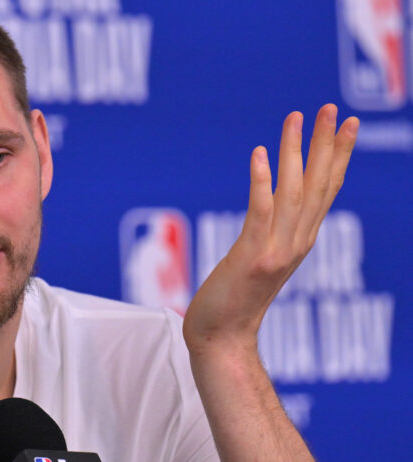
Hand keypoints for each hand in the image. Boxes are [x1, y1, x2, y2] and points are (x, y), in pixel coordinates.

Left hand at [183, 104, 358, 355]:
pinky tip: (259, 154)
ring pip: (293, 192)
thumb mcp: (262, 259)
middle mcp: (296, 243)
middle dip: (326, 144)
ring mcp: (276, 251)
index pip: (326, 191)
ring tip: (295, 117)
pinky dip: (261, 183)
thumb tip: (274, 203)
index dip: (338, 156)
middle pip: (318, 186)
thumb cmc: (236, 298)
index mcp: (300, 241)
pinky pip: (259, 213)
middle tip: (331, 108)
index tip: (346, 124)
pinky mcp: (251, 257)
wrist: (222, 338)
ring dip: (295, 152)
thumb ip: (273, 232)